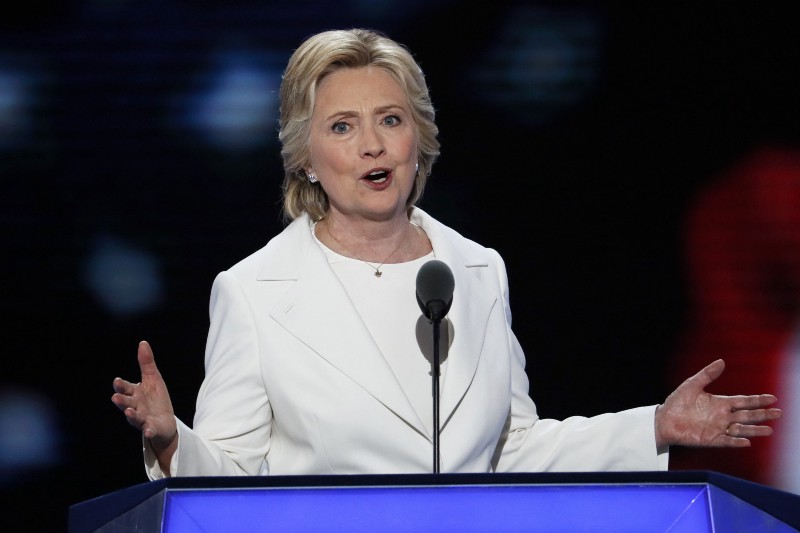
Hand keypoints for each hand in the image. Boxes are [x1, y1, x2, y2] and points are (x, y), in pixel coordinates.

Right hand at [111, 341, 177, 456]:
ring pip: (135, 417)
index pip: (126, 388)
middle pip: (127, 403)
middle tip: (116, 397)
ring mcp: (142, 419)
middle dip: (122, 400)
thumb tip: (143, 343)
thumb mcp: (153, 378)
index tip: (117, 381)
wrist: (164, 421)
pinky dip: (148, 430)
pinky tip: (148, 430)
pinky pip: (149, 430)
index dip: (121, 385)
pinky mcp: (151, 429)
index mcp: (135, 393)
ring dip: (131, 415)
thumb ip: (146, 363)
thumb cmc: (155, 399)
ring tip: (129, 412)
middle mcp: (135, 407)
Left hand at [655, 359, 781, 447]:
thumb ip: (707, 374)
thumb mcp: (692, 385)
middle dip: (763, 414)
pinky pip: (727, 441)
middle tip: (779, 413)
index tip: (773, 398)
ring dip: (754, 430)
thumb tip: (722, 361)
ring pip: (741, 429)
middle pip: (747, 415)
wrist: (664, 420)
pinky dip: (736, 441)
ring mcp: (718, 428)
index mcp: (720, 403)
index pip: (743, 401)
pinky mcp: (711, 439)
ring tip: (769, 429)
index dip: (758, 400)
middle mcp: (722, 416)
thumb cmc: (677, 402)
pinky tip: (747, 441)